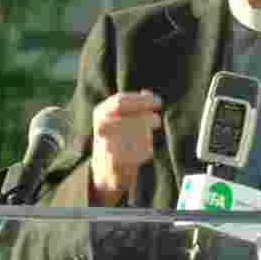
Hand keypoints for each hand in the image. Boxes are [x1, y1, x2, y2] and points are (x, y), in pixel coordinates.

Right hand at [89, 90, 162, 205]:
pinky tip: (148, 149)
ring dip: (146, 133)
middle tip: (157, 120)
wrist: (105, 167)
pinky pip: (136, 154)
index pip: (120, 101)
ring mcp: (105, 145)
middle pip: (127, 119)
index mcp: (101, 111)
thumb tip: (147, 92)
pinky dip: (145, 150)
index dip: (142, 101)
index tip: (159, 102)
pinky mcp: (115, 162)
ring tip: (151, 132)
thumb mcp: (122, 115)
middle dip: (146, 118)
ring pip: (132, 136)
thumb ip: (135, 103)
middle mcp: (100, 127)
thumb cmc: (119, 134)